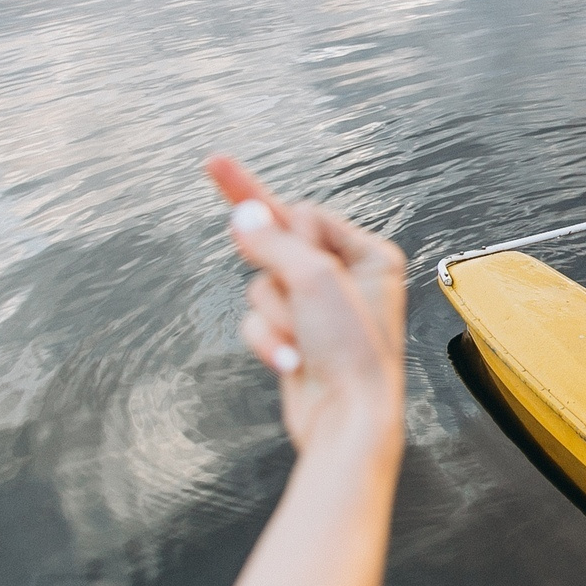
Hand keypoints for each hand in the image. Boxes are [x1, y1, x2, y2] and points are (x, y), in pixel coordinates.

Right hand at [205, 154, 406, 458]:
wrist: (347, 421)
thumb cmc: (352, 351)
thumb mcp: (313, 280)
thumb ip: (274, 242)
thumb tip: (245, 214)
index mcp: (368, 256)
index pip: (303, 214)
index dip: (275, 218)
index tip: (217, 164)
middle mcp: (347, 279)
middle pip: (276, 250)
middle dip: (275, 278)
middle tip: (289, 290)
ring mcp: (318, 311)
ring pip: (262, 288)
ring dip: (273, 316)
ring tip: (301, 341)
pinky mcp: (295, 338)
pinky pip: (259, 322)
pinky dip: (269, 341)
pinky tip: (290, 362)